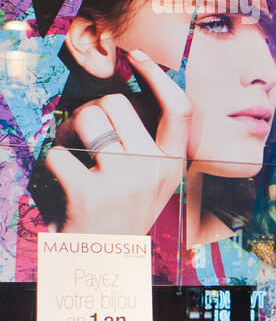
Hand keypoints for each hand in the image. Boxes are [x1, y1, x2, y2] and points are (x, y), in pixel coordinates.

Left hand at [46, 50, 191, 235]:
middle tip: (82, 137)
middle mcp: (156, 170)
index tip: (139, 57)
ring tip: (71, 156)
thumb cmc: (118, 214)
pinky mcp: (92, 193)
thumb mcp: (148, 181)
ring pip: (88, 119)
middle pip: (117, 104)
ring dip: (68, 132)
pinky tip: (61, 186)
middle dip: (89, 113)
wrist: (101, 264)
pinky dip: (50, 165)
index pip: (180, 109)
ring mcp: (127, 181)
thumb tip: (121, 97)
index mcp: (173, 164)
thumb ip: (145, 144)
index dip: (160, 76)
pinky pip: (58, 154)